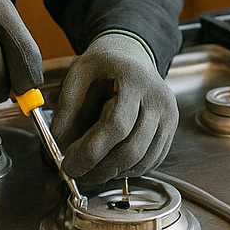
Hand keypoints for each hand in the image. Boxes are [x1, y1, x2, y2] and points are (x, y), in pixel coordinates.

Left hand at [50, 32, 176, 184]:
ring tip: (90, 171)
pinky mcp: (170, 129)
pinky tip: (110, 164)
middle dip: (100, 169)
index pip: (117, 126)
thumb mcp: (78, 73)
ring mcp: (169, 115)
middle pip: (133, 149)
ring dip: (113, 173)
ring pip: (143, 160)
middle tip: (77, 174)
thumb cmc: (105, 64)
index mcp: (135, 80)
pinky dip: (128, 170)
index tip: (69, 165)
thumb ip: (67, 105)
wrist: (132, 56)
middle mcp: (158, 98)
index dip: (91, 152)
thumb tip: (59, 144)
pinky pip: (152, 161)